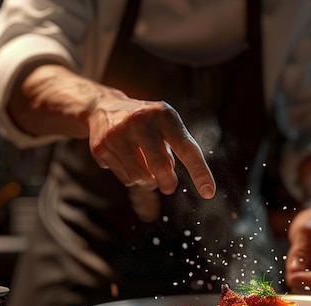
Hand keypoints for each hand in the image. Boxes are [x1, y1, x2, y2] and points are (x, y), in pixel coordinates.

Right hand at [88, 95, 215, 198]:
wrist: (103, 107)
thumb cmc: (147, 123)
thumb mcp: (166, 126)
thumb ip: (177, 150)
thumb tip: (170, 181)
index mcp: (163, 114)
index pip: (187, 148)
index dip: (199, 172)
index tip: (209, 193)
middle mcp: (140, 120)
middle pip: (161, 167)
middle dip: (168, 183)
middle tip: (168, 186)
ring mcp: (118, 133)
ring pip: (141, 177)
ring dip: (148, 181)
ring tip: (145, 167)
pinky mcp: (101, 147)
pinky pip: (125, 178)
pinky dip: (131, 177)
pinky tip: (126, 160)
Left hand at [284, 205, 310, 293]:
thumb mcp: (303, 231)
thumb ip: (299, 251)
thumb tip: (294, 271)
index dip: (310, 280)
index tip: (292, 278)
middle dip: (307, 287)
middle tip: (290, 278)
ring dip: (305, 289)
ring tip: (292, 277)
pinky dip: (305, 287)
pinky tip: (295, 278)